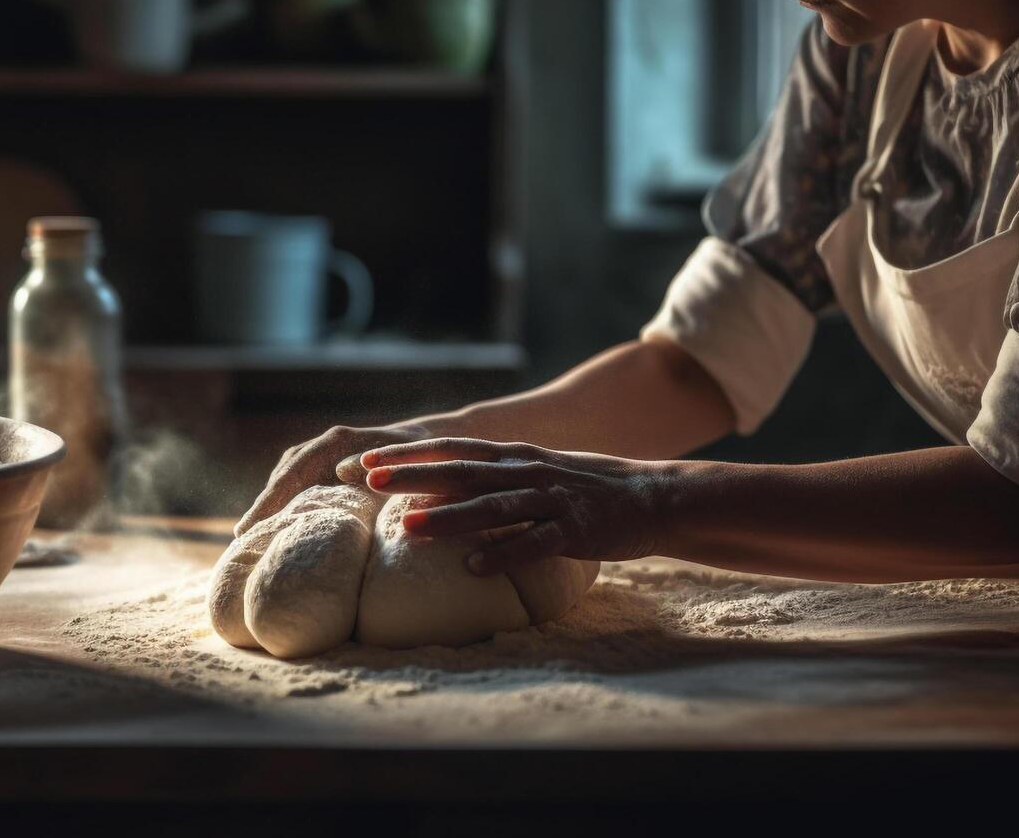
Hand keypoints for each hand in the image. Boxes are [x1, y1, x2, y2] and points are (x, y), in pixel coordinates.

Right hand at [234, 423, 431, 536]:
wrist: (423, 444)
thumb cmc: (415, 461)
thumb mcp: (401, 469)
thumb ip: (375, 478)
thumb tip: (344, 486)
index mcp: (335, 443)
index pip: (290, 474)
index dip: (267, 504)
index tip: (246, 530)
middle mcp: (319, 447)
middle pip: (280, 482)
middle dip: (260, 513)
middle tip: (240, 549)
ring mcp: (315, 457)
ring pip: (282, 487)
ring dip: (268, 513)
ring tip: (250, 548)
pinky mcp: (318, 471)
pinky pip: (292, 490)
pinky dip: (281, 511)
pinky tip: (273, 537)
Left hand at [357, 437, 675, 574]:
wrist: (654, 496)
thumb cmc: (587, 489)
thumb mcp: (536, 472)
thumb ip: (494, 477)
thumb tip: (439, 488)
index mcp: (515, 457)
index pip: (452, 449)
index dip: (408, 454)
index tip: (365, 461)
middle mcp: (527, 472)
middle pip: (461, 471)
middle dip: (411, 475)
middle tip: (367, 480)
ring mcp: (551, 499)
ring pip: (490, 507)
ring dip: (447, 517)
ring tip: (406, 527)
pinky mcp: (575, 529)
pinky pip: (534, 543)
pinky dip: (502, 555)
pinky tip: (472, 568)